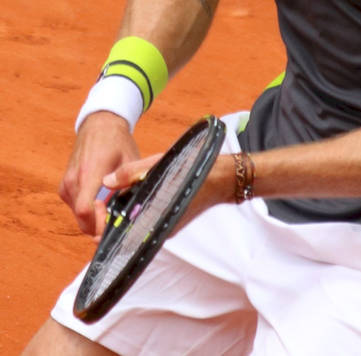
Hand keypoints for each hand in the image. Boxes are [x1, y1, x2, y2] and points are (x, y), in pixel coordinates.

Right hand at [59, 111, 139, 237]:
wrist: (99, 124)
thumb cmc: (117, 141)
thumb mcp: (131, 160)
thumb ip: (131, 182)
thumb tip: (135, 208)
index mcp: (90, 173)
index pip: (85, 210)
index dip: (99, 224)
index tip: (114, 222)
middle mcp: (74, 181)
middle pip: (82, 220)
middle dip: (100, 227)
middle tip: (118, 223)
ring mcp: (66, 184)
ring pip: (78, 217)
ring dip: (94, 220)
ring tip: (113, 210)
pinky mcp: (64, 187)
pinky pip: (75, 207)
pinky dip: (88, 212)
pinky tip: (103, 202)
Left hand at [103, 152, 238, 233]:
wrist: (225, 177)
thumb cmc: (198, 169)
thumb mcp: (162, 164)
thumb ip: (133, 172)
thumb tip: (107, 180)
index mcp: (159, 220)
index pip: (124, 233)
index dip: (108, 225)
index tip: (98, 210)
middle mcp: (162, 229)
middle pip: (129, 229)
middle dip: (115, 217)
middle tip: (104, 200)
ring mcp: (167, 225)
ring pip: (139, 223)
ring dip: (128, 212)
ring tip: (118, 195)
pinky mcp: (171, 219)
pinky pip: (149, 218)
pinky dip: (140, 209)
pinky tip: (137, 193)